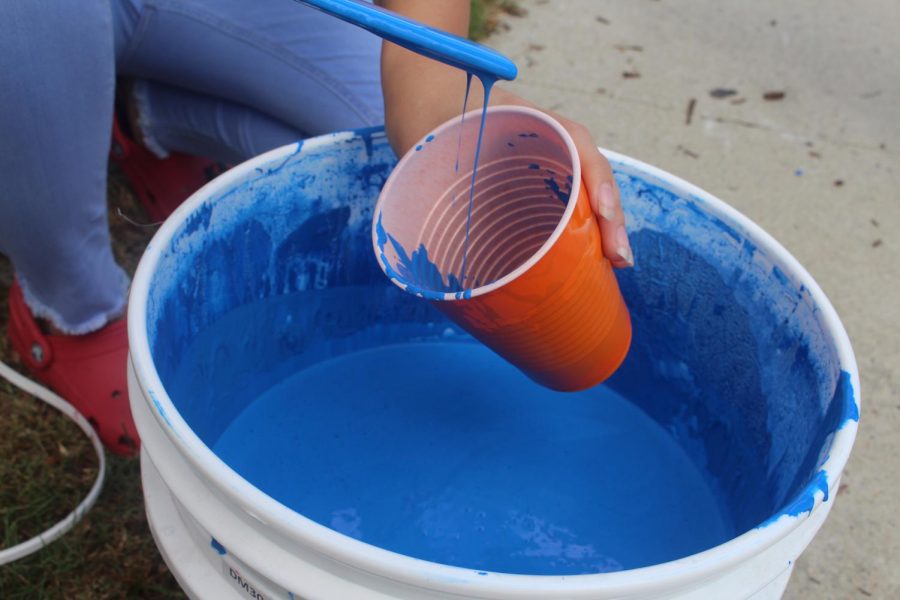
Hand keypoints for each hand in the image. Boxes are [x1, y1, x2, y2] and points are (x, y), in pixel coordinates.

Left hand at [379, 0, 632, 267]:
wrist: (424, 105)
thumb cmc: (428, 122)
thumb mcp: (427, 143)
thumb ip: (433, 177)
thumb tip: (437, 240)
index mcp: (523, 121)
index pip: (575, 142)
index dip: (596, 178)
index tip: (604, 211)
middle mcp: (541, 141)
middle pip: (589, 175)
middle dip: (610, 217)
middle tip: (620, 258)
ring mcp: (541, 164)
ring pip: (582, 194)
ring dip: (602, 228)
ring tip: (616, 263)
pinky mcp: (532, 187)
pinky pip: (564, 207)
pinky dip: (579, 232)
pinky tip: (591, 261)